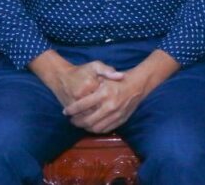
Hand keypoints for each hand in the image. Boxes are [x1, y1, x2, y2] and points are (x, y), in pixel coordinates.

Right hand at [29, 49, 124, 108]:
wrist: (60, 77)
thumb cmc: (81, 71)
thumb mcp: (95, 66)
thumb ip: (108, 70)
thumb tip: (121, 76)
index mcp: (90, 84)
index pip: (105, 95)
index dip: (111, 98)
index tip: (115, 96)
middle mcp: (80, 94)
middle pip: (97, 107)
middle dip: (104, 109)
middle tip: (110, 107)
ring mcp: (73, 103)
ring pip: (88, 114)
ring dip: (96, 115)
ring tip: (104, 112)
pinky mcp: (69, 108)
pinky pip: (81, 116)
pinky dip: (88, 117)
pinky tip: (94, 115)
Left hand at [62, 49, 179, 133]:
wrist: (138, 84)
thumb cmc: (119, 80)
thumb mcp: (105, 75)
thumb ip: (91, 83)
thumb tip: (77, 93)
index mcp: (104, 93)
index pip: (82, 105)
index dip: (71, 110)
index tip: (66, 111)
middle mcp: (110, 105)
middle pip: (87, 120)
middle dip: (76, 122)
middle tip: (72, 120)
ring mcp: (116, 114)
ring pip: (95, 128)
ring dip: (85, 127)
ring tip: (81, 123)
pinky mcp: (121, 120)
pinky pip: (105, 129)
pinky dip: (96, 129)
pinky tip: (92, 125)